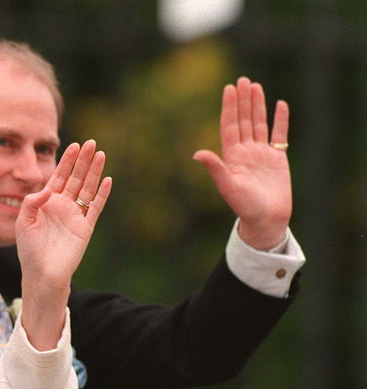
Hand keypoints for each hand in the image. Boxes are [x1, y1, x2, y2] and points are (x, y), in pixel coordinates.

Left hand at [15, 140, 111, 348]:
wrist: (42, 273)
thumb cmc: (30, 250)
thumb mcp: (23, 222)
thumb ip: (32, 202)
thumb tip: (48, 188)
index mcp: (48, 202)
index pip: (59, 176)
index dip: (67, 161)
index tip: (73, 145)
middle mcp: (63, 206)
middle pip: (76, 178)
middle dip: (83, 161)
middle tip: (91, 142)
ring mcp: (76, 216)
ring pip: (87, 189)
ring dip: (94, 172)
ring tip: (100, 154)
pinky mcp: (85, 228)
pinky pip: (95, 208)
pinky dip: (102, 194)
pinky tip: (107, 180)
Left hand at [193, 77, 291, 249]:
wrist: (266, 219)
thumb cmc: (244, 206)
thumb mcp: (227, 186)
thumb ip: (215, 168)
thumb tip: (196, 153)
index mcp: (231, 156)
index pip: (230, 125)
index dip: (229, 107)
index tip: (228, 88)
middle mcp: (245, 152)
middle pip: (243, 120)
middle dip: (242, 101)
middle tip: (241, 80)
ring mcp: (261, 154)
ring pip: (259, 124)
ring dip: (257, 105)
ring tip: (255, 86)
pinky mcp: (277, 158)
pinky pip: (279, 135)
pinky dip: (280, 120)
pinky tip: (280, 104)